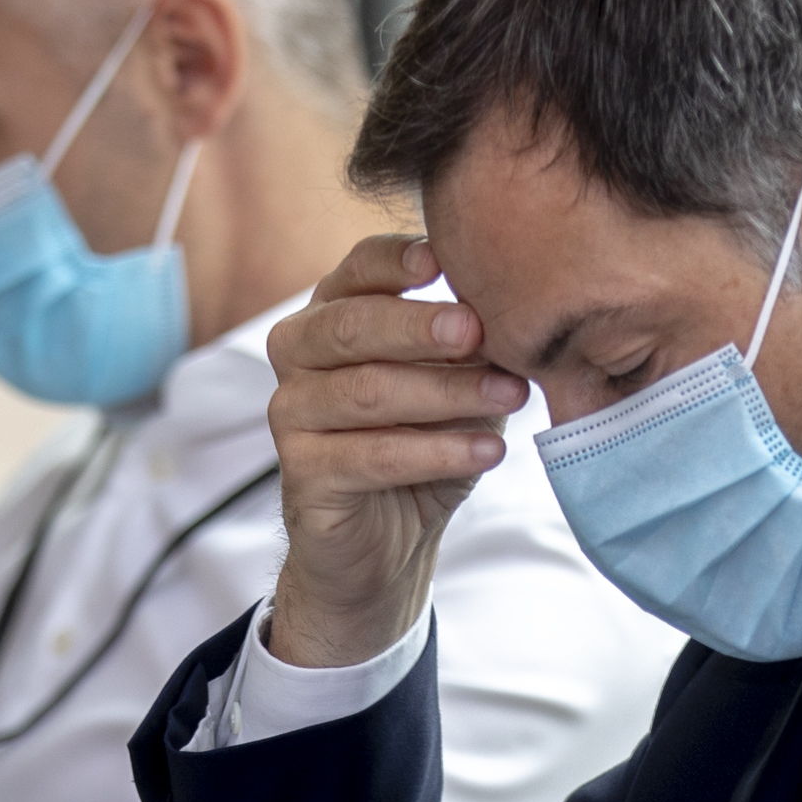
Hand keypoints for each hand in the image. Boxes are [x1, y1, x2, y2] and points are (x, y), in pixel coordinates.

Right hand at [260, 231, 524, 666]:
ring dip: (446, 393)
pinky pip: (371, 455)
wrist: (386, 543)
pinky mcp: (300, 472)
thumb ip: (470, 347)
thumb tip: (512, 311)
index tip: (440, 258)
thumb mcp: (455, 385)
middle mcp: (296, 353)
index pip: (355, 271)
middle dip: (419, 327)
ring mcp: (289, 412)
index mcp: (331, 314)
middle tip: (478, 330)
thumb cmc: (421, 443)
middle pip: (351, 326)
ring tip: (511, 396)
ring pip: (366, 391)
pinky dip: (437, 452)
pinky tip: (488, 450)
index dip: (393, 260)